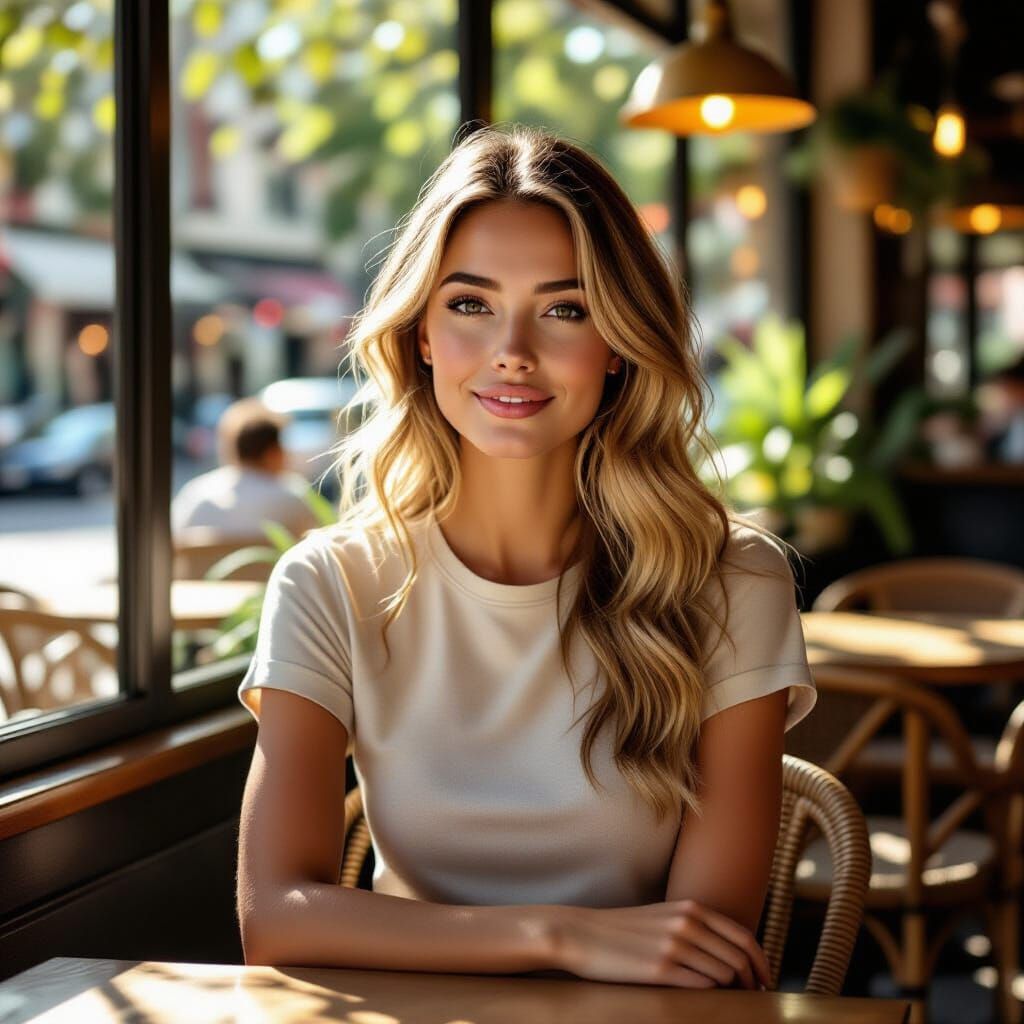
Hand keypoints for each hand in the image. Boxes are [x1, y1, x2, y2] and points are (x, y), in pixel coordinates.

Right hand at [551, 898, 772, 989]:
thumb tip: (724, 952)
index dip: (761, 961)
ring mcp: (674, 945)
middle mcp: (687, 923)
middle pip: (739, 957)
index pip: (743, 935)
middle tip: (754, 996)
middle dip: (753, 981)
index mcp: (690, 908)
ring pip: (724, 974)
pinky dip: (711, 996)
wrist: (582, 933)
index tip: (765, 978)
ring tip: (731, 1001)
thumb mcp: (662, 917)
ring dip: (733, 991)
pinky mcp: (660, 969)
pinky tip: (707, 1001)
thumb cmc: (622, 930)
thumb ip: (693, 926)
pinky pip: (702, 986)